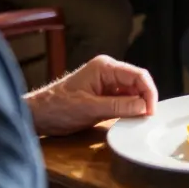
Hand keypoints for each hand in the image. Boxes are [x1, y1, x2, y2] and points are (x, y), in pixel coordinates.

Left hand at [25, 55, 156, 136]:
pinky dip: (129, 109)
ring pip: (132, 91)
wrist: (37, 115)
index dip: (149, 93)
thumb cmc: (58, 108)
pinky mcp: (103, 94)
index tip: (151, 112)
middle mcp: (108, 71)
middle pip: (138, 82)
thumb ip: (120, 106)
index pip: (138, 75)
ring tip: (139, 120)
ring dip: (137, 105)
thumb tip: (145, 107)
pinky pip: (123, 99)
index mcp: (105, 67)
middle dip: (145, 99)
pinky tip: (129, 118)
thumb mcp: (90, 109)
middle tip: (147, 119)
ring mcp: (106, 82)